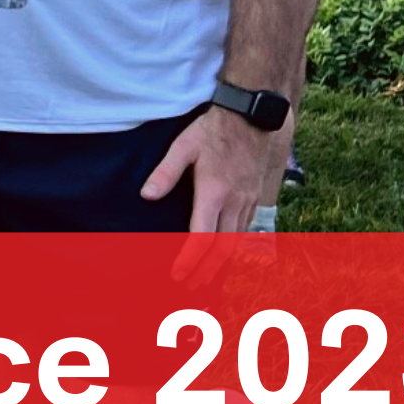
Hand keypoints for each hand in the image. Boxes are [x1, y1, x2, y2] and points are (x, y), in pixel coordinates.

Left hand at [142, 106, 286, 279]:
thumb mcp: (183, 145)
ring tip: (208, 277)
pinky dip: (236, 247)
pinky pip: (247, 229)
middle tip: (192, 286)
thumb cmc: (214, 129)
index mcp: (214, 192)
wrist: (253, 116)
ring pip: (237, 241)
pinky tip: (227, 253)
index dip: (190, 260)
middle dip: (207, 270)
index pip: (202, 237)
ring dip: (222, 263)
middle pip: (223, 247)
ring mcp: (249, 200)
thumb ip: (165, 172)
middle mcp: (235, 201)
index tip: (179, 274)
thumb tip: (146, 196)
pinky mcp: (256, 196)